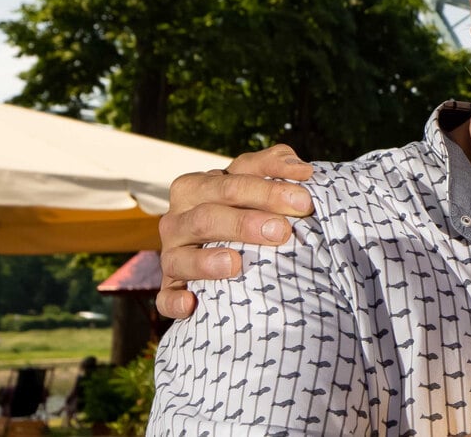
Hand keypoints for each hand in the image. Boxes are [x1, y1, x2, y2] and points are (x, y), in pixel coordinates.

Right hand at [155, 144, 313, 319]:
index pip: (231, 183)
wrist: (227, 244)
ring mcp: (172, 255)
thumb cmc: (247, 205)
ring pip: (181, 257)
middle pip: (207, 217)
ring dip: (206, 262)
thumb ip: (277, 166)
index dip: (268, 190)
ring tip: (235, 264)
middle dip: (244, 223)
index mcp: (196, 187)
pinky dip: (175, 301)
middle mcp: (178, 219)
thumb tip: (301, 171)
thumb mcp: (260, 180)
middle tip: (282, 231)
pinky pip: (166, 297)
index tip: (303, 201)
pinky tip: (191, 305)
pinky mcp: (171, 288)